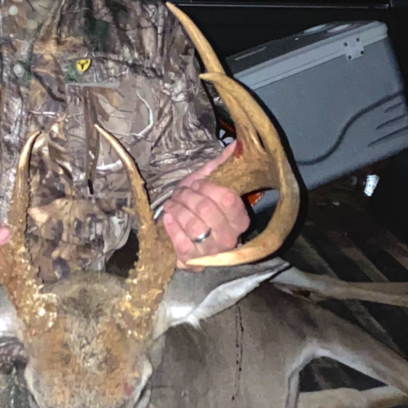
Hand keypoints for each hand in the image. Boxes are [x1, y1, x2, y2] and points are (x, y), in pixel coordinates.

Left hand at [162, 144, 250, 270]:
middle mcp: (230, 239)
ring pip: (195, 227)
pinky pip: (182, 244)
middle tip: (179, 193)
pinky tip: (167, 219)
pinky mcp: (194, 263)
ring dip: (178, 210)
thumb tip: (236, 145)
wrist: (177, 232)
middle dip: (188, 197)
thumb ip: (221, 166)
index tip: (196, 183)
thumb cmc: (194, 207)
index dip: (208, 188)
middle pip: (208, 210)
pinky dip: (172, 228)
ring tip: (171, 205)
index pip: (229, 199)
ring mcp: (212, 253)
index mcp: (239, 219)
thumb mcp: (207, 184)